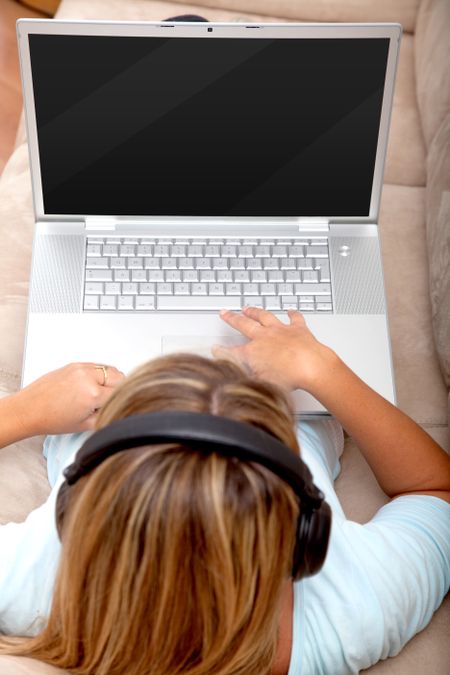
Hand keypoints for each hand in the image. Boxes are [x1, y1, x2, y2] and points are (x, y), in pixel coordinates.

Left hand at [11, 363, 124, 435]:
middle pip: (120, 377)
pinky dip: (99, 374)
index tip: (117, 407)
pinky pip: (97, 366)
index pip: (121, 393)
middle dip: (118, 389)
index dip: (120, 402)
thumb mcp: (86, 425)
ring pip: (110, 369)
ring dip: (110, 380)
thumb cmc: (51, 419)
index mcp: (92, 394)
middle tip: (108, 401)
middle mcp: (87, 376)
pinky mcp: (74, 364)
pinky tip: (90, 387)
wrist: (29, 410)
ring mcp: (80, 368)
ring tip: (98, 394)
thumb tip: (119, 408)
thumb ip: (107, 414)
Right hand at [213, 307, 336, 391]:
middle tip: (225, 313)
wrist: (311, 366)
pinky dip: (292, 314)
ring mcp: (280, 330)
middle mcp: (264, 337)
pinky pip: (294, 318)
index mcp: (252, 352)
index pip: (231, 352)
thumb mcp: (262, 384)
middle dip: (232, 319)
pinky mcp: (297, 329)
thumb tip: (241, 381)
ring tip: (248, 308)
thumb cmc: (288, 377)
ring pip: (263, 316)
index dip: (221, 350)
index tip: (216, 348)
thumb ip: (250, 380)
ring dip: (255, 311)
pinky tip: (290, 310)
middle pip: (243, 325)